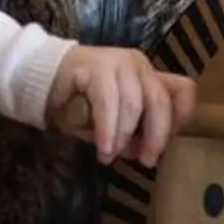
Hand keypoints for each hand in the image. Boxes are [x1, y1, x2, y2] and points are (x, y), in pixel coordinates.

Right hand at [48, 46, 195, 165]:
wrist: (40, 80)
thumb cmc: (79, 103)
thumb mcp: (114, 120)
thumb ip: (132, 133)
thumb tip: (142, 152)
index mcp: (148, 76)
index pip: (183, 91)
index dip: (180, 119)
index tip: (164, 143)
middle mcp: (139, 65)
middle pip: (161, 101)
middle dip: (156, 136)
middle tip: (145, 161)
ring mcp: (119, 62)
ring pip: (135, 104)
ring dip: (124, 136)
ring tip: (110, 156)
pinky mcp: (96, 67)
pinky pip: (108, 103)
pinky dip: (108, 129)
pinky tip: (103, 147)